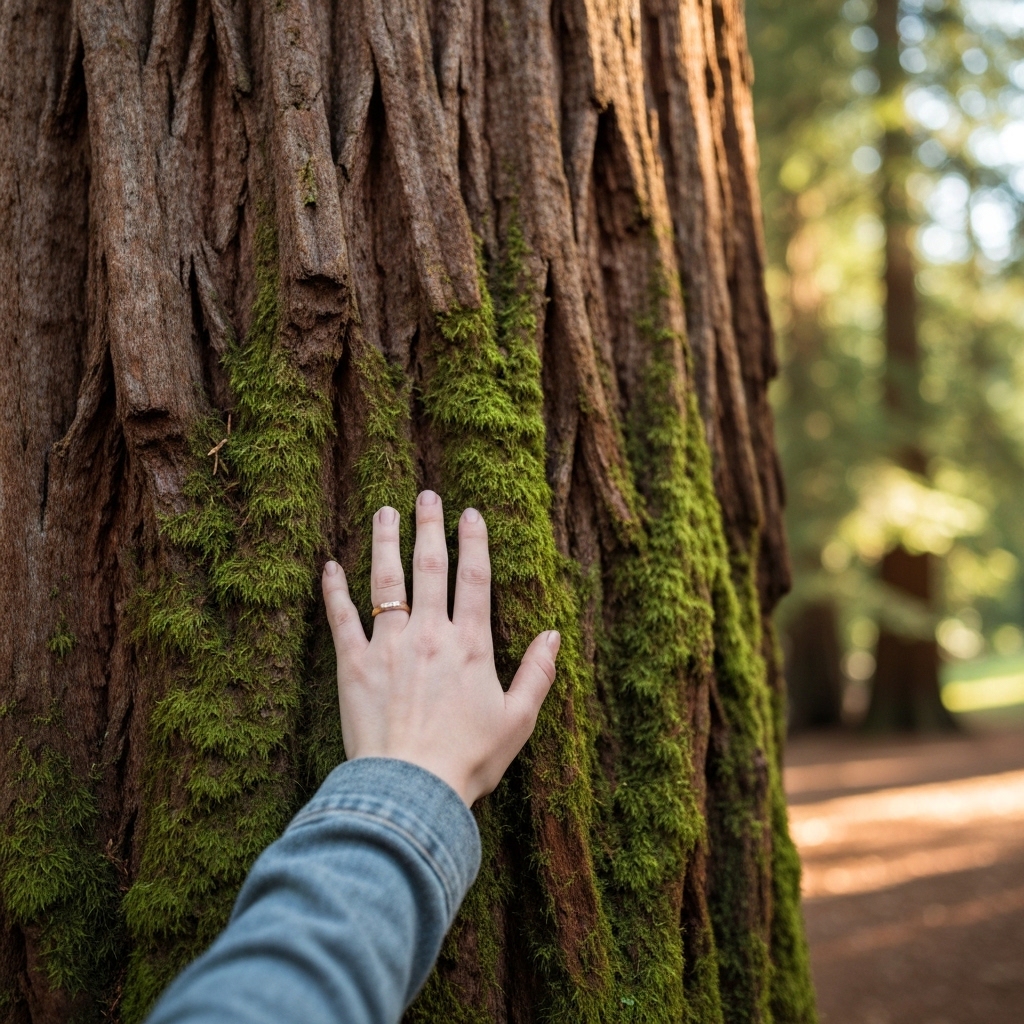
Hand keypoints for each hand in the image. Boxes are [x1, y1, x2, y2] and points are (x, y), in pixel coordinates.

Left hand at [321, 489, 559, 805]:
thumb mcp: (519, 720)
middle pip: (430, 567)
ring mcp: (389, 645)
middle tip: (426, 494)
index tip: (471, 513)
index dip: (474, 541)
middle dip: (429, 526)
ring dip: (384, 541)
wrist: (412, 787)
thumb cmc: (469, 759)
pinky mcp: (354, 664)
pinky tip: (329, 566)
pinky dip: (334, 590)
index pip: (475, 578)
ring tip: (383, 511)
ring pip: (386, 579)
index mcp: (471, 644)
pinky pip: (342, 617)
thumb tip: (553, 635)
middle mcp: (430, 633)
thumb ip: (538, 673)